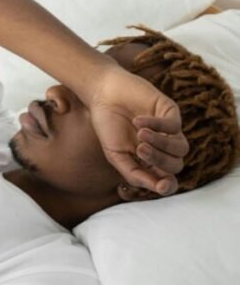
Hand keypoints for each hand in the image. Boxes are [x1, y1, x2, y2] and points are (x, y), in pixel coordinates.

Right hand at [88, 67, 188, 195]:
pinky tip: (139, 120)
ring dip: (161, 144)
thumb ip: (135, 174)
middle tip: (139, 149)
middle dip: (159, 160)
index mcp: (150, 161)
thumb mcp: (116, 156)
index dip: (168, 186)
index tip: (162, 186)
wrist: (103, 95)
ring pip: (181, 148)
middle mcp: (163, 148)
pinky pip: (174, 126)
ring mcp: (169, 130)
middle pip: (175, 165)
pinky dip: (157, 125)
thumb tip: (159, 189)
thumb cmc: (108, 126)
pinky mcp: (170, 112)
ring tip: (140, 135)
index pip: (167, 180)